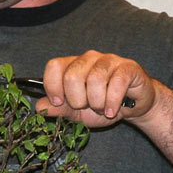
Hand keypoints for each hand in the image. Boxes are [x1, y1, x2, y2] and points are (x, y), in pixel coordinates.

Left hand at [39, 51, 156, 126]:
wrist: (133, 107)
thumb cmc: (103, 106)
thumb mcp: (76, 113)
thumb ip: (59, 109)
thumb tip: (39, 107)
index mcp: (72, 65)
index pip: (53, 66)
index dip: (53, 87)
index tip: (60, 102)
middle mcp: (88, 58)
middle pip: (72, 76)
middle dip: (77, 100)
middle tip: (87, 106)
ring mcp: (109, 60)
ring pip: (94, 80)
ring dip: (97, 103)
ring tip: (102, 109)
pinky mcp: (127, 68)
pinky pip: (115, 84)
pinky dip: (112, 102)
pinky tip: (113, 111)